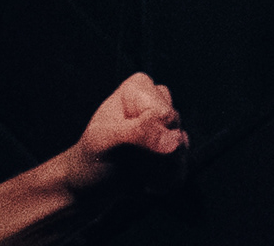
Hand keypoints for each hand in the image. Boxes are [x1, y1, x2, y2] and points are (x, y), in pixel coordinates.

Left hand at [60, 73, 184, 192]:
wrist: (90, 186)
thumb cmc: (93, 157)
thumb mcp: (107, 141)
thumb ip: (140, 133)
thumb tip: (174, 142)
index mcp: (140, 88)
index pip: (164, 115)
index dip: (148, 138)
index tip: (123, 145)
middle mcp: (158, 100)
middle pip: (176, 133)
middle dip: (154, 156)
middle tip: (129, 160)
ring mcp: (168, 125)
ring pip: (182, 151)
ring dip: (159, 170)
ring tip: (134, 170)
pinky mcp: (175, 148)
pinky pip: (183, 167)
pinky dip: (164, 180)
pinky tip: (146, 180)